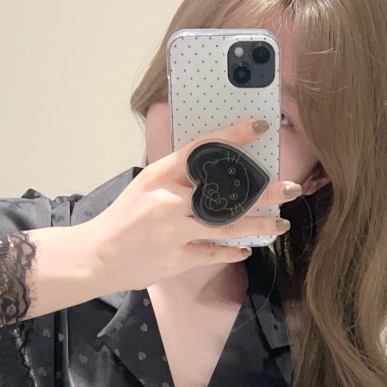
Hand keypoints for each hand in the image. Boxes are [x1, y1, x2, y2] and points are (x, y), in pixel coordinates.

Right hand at [80, 116, 297, 296]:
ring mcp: (173, 231)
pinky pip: (213, 253)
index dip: (233, 136)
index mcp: (160, 175)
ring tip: (281, 223)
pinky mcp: (176, 258)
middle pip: (225, 192)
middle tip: (290, 188)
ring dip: (259, 224)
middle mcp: (169, 200)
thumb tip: (214, 172)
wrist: (96, 257)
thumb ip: (177, 178)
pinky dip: (232, 251)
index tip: (258, 128)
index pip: (201, 149)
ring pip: (226, 225)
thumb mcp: (145, 187)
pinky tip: (248, 248)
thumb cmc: (124, 220)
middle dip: (263, 191)